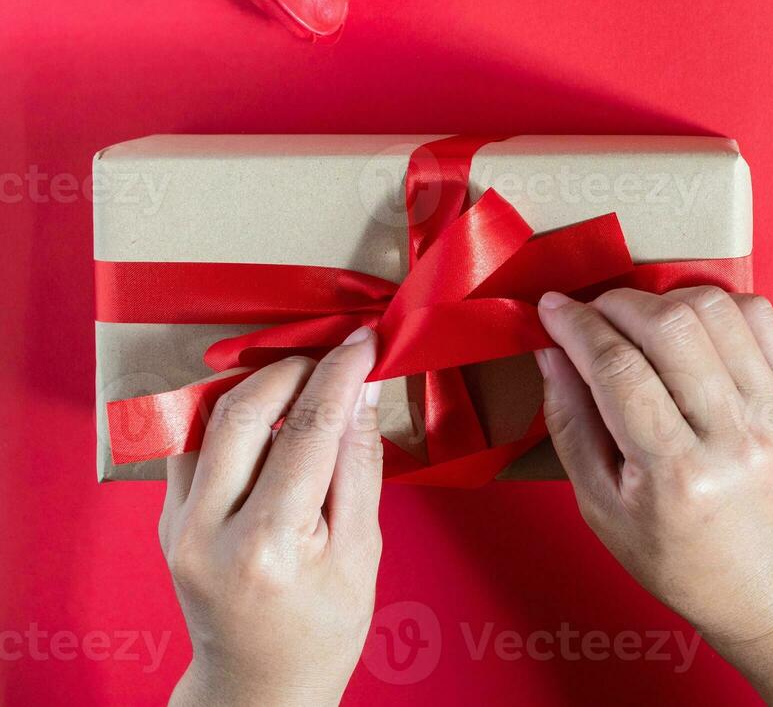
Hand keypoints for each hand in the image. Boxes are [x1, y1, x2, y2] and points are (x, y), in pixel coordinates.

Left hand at [159, 329, 383, 706]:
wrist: (259, 684)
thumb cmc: (323, 628)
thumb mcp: (363, 550)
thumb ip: (359, 465)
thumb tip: (363, 392)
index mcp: (269, 544)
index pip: (308, 431)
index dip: (339, 376)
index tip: (363, 343)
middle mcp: (208, 529)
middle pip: (242, 410)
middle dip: (293, 369)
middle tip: (334, 357)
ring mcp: (176, 524)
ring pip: (206, 418)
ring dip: (257, 387)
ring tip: (304, 382)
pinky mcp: (166, 518)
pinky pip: (192, 444)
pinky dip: (229, 417)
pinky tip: (268, 417)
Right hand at [535, 287, 772, 704]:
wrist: (764, 580)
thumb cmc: (675, 554)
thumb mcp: (600, 506)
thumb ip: (570, 423)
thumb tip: (552, 348)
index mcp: (676, 474)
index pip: (619, 370)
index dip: (577, 327)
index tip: (552, 309)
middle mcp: (733, 437)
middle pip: (670, 327)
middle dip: (617, 304)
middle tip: (593, 313)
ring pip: (716, 309)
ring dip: (665, 299)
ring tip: (640, 321)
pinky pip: (759, 315)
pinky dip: (716, 304)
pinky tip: (691, 325)